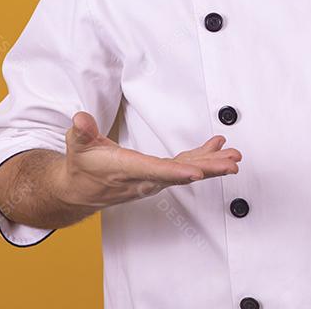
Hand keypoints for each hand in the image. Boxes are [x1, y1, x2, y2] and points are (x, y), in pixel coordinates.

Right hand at [56, 111, 241, 211]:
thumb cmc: (82, 166)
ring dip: (212, 164)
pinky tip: (216, 148)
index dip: (176, 173)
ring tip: (234, 157)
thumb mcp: (76, 145)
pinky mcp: (157, 175)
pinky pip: (184, 167)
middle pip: (180, 174)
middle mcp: (144, 178)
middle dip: (208, 169)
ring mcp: (153, 178)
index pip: (154, 172)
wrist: (79, 190)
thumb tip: (81, 120)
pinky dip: (202, 157)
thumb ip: (81, 132)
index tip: (197, 173)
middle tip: (231, 163)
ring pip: (187, 171)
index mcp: (125, 170)